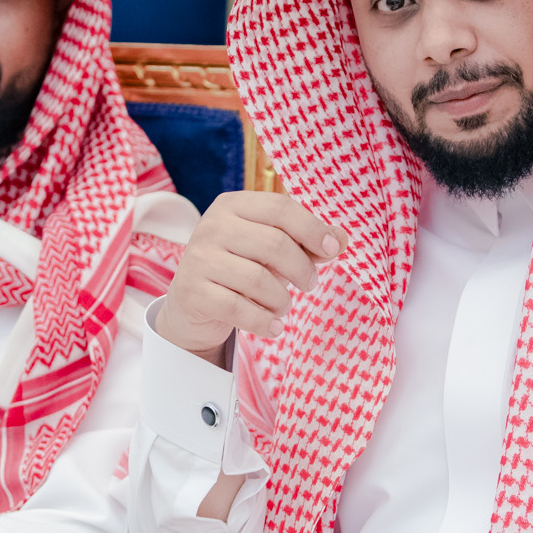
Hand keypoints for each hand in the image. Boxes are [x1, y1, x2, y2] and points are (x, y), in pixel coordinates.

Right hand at [156, 191, 347, 364]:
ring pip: (258, 280)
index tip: (333, 250)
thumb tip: (342, 239)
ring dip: (282, 301)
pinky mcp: (191, 291)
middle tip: (309, 285)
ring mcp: (198, 258)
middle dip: (302, 270)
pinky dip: (264, 322)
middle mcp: (211, 225)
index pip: (280, 208)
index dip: (312, 229)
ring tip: (284, 307)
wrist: (194, 304)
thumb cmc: (241, 270)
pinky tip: (274, 328)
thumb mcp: (273, 252)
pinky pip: (238, 308)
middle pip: (274, 244)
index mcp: (232, 205)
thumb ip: (306, 243)